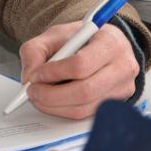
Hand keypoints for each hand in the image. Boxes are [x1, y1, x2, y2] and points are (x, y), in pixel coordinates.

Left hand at [17, 20, 137, 118]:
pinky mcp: (115, 103)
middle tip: (32, 91)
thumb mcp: (55, 35)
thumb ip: (35, 50)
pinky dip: (64, 111)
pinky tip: (53, 101)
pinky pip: (86, 115)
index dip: (54, 72)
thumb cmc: (80, 39)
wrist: (102, 46)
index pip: (82, 64)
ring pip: (84, 108)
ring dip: (55, 106)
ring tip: (39, 96)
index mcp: (110, 43)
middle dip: (52, 95)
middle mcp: (123, 67)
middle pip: (85, 91)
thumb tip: (28, 77)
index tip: (36, 75)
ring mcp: (122, 88)